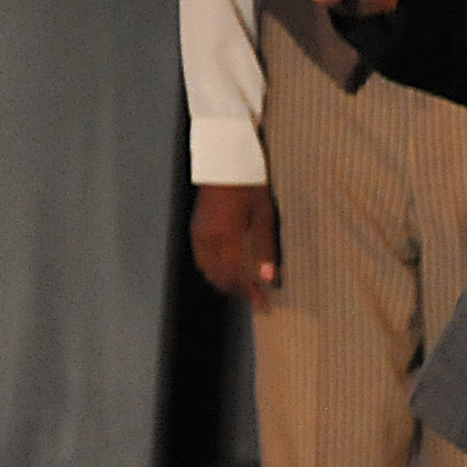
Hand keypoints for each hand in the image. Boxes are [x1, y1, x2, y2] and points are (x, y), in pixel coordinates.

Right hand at [190, 183, 279, 307]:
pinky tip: (227, 271)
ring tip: (244, 288)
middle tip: (256, 298)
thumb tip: (270, 279)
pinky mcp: (196, 229)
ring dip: (225, 282)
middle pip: (220, 277)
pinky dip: (214, 271)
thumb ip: (266, 248)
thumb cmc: (251, 185)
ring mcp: (198, 234)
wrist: (226, 161)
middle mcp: (207, 239)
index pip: (236, 276)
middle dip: (237, 290)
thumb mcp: (265, 214)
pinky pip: (201, 260)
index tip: (263, 304)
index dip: (249, 293)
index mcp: (226, 236)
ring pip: (208, 271)